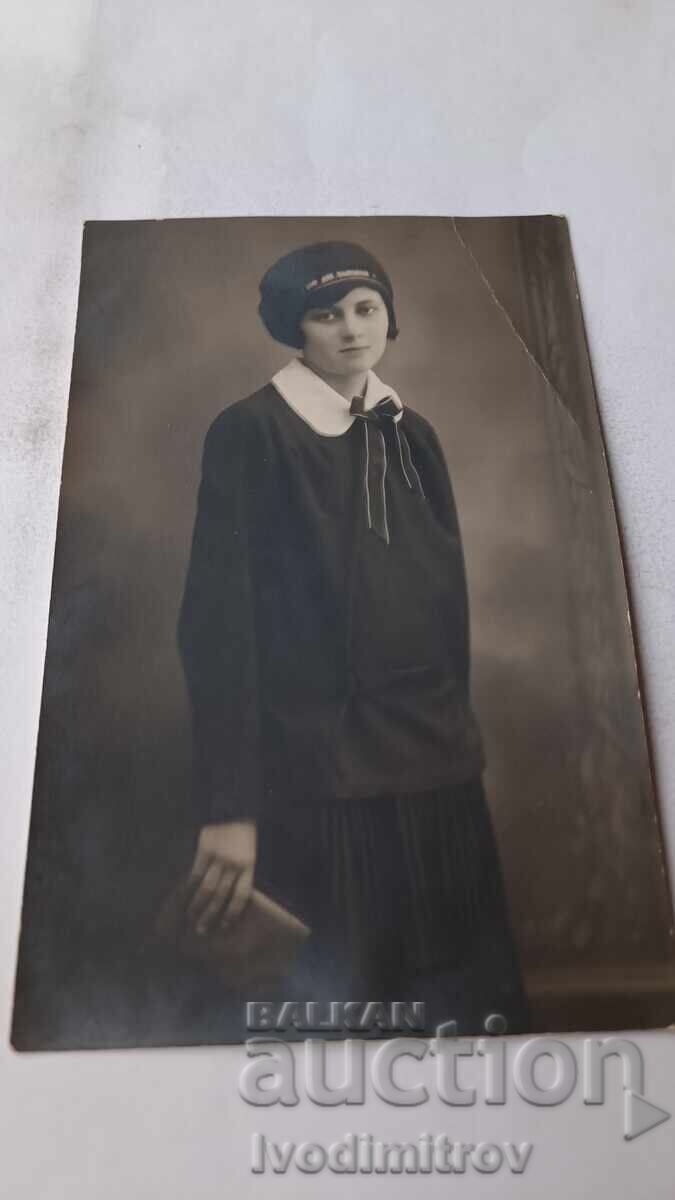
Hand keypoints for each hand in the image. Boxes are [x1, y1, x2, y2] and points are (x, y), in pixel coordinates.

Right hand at [184, 820, 256, 936]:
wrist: (235, 807)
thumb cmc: (243, 834)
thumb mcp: (250, 853)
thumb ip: (243, 873)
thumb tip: (231, 897)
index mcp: (249, 866)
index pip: (240, 896)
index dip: (232, 914)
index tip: (223, 926)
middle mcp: (235, 864)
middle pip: (222, 897)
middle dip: (211, 915)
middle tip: (201, 930)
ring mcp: (219, 857)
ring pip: (207, 888)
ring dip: (197, 905)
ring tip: (190, 918)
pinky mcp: (205, 849)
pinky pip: (195, 873)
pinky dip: (188, 888)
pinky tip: (183, 898)